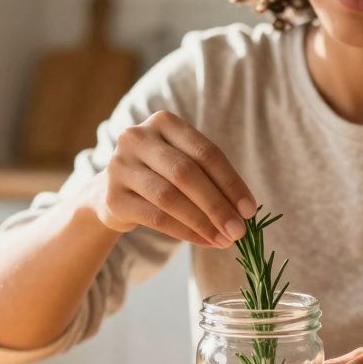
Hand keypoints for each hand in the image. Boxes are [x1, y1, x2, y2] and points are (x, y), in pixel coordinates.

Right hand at [88, 110, 255, 248]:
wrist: (112, 192)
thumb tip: (243, 213)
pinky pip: (155, 218)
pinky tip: (204, 241)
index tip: (250, 210)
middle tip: (239, 230)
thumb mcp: (184, 164)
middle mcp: (138, 138)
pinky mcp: (112, 197)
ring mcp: (120, 166)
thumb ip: (211, 180)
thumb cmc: (160, 175)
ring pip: (169, 197)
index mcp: (164, 122)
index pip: (205, 152)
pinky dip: (185, 232)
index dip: (231, 182)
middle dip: (217, 205)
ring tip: (224, 240)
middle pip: (186, 173)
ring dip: (202, 222)